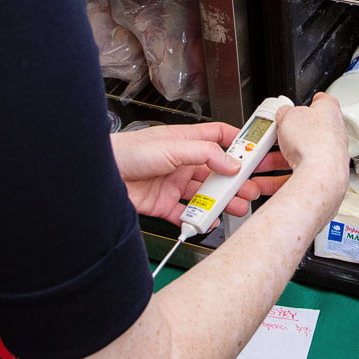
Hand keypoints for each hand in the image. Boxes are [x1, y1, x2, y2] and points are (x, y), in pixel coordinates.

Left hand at [111, 123, 289, 223]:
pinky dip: (198, 219)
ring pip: (205, 194)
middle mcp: (181, 162)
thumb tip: (231, 162)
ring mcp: (173, 184)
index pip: (220, 138)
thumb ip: (205, 153)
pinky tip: (208, 221)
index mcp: (186, 141)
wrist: (100, 176)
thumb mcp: (172, 147)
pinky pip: (186, 213)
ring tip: (237, 207)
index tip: (257, 151)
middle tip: (253, 188)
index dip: (239, 143)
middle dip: (236, 180)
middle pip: (217, 171)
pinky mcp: (163, 204)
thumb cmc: (127, 151)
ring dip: (222, 201)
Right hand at [273, 93, 348, 204]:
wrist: (320, 175)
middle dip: (283, 139)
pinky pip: (296, 176)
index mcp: (329, 114)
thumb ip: (286, 113)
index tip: (298, 106)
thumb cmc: (313, 142)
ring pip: (298, 157)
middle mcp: (333, 136)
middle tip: (268, 139)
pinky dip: (278, 180)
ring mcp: (328, 158)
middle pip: (304, 134)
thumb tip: (283, 113)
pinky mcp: (320, 177)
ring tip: (260, 163)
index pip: (323, 103)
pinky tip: (265, 182)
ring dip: (276, 161)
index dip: (310, 102)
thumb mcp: (289, 115)